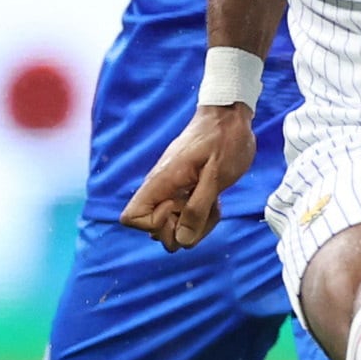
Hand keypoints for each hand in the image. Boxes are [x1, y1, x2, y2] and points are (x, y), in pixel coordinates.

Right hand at [122, 105, 255, 249]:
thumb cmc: (223, 141)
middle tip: (204, 207)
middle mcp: (160, 190)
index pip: (132, 218)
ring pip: (174, 227)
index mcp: (161, 182)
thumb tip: (181, 241)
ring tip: (212, 202)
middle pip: (156, 231)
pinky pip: (186, 217)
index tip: (180, 209)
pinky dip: (201, 216)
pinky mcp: (184, 193)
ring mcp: (172, 192)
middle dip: (183, 230)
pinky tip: (214, 200)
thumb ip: (197, 208)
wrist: (229, 118)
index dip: (156, 225)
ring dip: (196, 224)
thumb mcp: (216, 176)